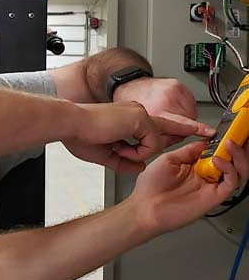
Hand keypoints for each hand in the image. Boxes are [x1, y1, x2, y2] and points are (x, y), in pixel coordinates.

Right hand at [63, 102, 209, 172]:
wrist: (71, 124)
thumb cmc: (80, 135)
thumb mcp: (105, 154)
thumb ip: (124, 161)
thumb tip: (140, 167)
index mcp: (128, 118)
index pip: (157, 126)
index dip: (175, 130)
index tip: (193, 131)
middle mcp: (136, 112)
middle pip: (166, 127)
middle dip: (189, 129)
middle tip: (208, 131)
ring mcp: (139, 114)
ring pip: (155, 141)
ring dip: (135, 152)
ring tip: (114, 149)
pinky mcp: (140, 118)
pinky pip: (150, 143)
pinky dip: (135, 151)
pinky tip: (118, 147)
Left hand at [113, 77, 214, 145]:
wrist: (128, 86)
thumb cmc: (133, 106)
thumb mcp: (139, 128)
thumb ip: (158, 138)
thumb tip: (174, 141)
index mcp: (155, 112)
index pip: (180, 124)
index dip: (197, 129)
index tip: (210, 131)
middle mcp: (164, 100)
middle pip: (185, 122)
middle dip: (178, 128)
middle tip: (165, 126)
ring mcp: (172, 91)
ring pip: (189, 113)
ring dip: (181, 117)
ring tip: (165, 113)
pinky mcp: (177, 85)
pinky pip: (189, 103)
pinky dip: (182, 108)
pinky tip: (170, 107)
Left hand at [129, 140, 248, 235]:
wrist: (145, 208)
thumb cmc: (151, 186)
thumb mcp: (168, 159)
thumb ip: (188, 151)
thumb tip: (205, 141)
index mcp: (195, 165)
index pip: (217, 151)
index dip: (224, 141)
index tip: (229, 130)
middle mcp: (206, 175)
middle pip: (232, 161)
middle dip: (239, 148)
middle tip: (240, 135)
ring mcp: (211, 186)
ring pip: (238, 171)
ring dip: (239, 156)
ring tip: (231, 144)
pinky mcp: (214, 197)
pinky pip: (231, 183)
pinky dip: (230, 170)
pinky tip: (218, 160)